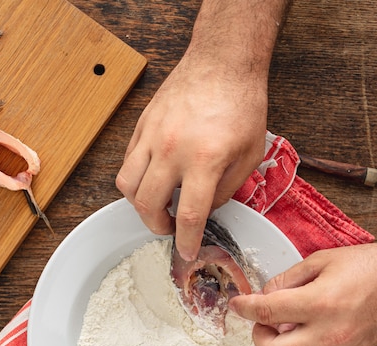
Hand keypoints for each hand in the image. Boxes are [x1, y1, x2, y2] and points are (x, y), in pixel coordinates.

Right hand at [116, 52, 266, 260]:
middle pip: (148, 205)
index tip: (187, 252)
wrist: (223, 62)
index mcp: (205, 160)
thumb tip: (205, 211)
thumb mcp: (249, 155)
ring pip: (127, 186)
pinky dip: (135, 179)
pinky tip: (152, 179)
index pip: (190, 216)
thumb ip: (225, 190)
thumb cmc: (241, 105)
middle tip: (171, 227)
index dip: (187, 242)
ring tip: (157, 205)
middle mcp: (173, 150)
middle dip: (158, 227)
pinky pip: (127, 163)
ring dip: (140, 205)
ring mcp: (153, 137)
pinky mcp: (142, 126)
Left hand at [230, 244, 376, 345]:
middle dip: (257, 336)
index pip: (266, 311)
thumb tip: (264, 293)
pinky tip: (296, 338)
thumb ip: (287, 279)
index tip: (238, 304)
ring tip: (279, 330)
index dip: (244, 307)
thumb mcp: (322, 260)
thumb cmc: (367, 269)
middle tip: (260, 320)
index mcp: (319, 302)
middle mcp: (327, 332)